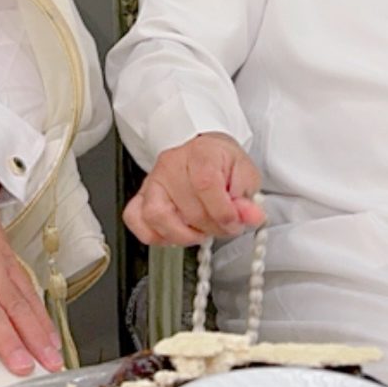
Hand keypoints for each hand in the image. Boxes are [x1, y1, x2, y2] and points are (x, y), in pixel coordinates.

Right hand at [122, 132, 265, 246]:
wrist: (202, 151)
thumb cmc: (221, 162)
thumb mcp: (245, 175)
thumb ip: (248, 199)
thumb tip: (251, 217)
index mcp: (200, 153)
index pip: (205, 185)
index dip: (223, 212)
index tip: (234, 223)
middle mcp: (171, 165)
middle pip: (187, 208)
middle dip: (211, 228)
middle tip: (224, 227)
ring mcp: (153, 181)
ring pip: (156, 216)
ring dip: (182, 235)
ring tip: (199, 232)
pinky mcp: (142, 195)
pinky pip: (136, 219)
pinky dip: (154, 234)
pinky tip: (174, 234)